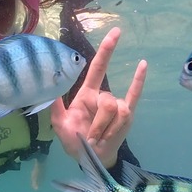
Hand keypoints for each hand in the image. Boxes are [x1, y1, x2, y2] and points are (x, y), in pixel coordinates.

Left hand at [51, 27, 146, 167]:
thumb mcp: (60, 125)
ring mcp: (117, 105)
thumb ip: (55, 107)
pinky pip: (134, 97)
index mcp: (86, 95)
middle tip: (91, 138)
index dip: (106, 50)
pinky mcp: (127, 114)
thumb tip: (48, 88)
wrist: (91, 159)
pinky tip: (143, 65)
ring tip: (100, 139)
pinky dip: (138, 81)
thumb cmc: (75, 141)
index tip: (115, 32)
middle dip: (100, 123)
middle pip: (106, 101)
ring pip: (116, 111)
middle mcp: (102, 97)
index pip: (97, 68)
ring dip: (107, 129)